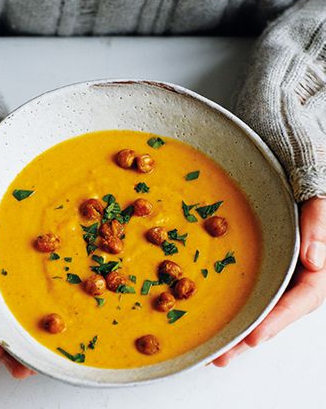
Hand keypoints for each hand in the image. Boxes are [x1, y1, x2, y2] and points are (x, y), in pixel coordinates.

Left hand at [213, 196, 325, 366]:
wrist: (293, 171)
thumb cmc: (308, 184)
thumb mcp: (319, 201)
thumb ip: (319, 225)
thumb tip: (314, 259)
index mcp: (316, 266)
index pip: (302, 298)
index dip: (278, 320)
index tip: (255, 336)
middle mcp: (296, 274)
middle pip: (276, 312)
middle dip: (250, 335)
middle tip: (223, 355)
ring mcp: (277, 271)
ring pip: (259, 304)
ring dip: (238, 327)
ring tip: (212, 349)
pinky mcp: (260, 264)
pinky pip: (246, 285)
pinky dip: (231, 303)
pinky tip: (210, 315)